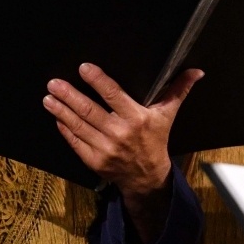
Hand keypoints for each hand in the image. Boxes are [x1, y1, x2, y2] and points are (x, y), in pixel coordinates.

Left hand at [43, 64, 201, 240]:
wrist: (147, 175)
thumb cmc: (154, 139)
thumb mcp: (166, 114)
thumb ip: (177, 91)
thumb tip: (195, 71)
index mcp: (137, 118)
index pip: (114, 95)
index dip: (98, 81)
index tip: (83, 68)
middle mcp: (120, 133)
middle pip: (90, 110)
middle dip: (69, 96)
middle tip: (53, 83)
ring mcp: (105, 148)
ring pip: (78, 125)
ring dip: (60, 110)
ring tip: (48, 97)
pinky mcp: (93, 160)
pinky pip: (75, 142)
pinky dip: (64, 129)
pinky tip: (56, 117)